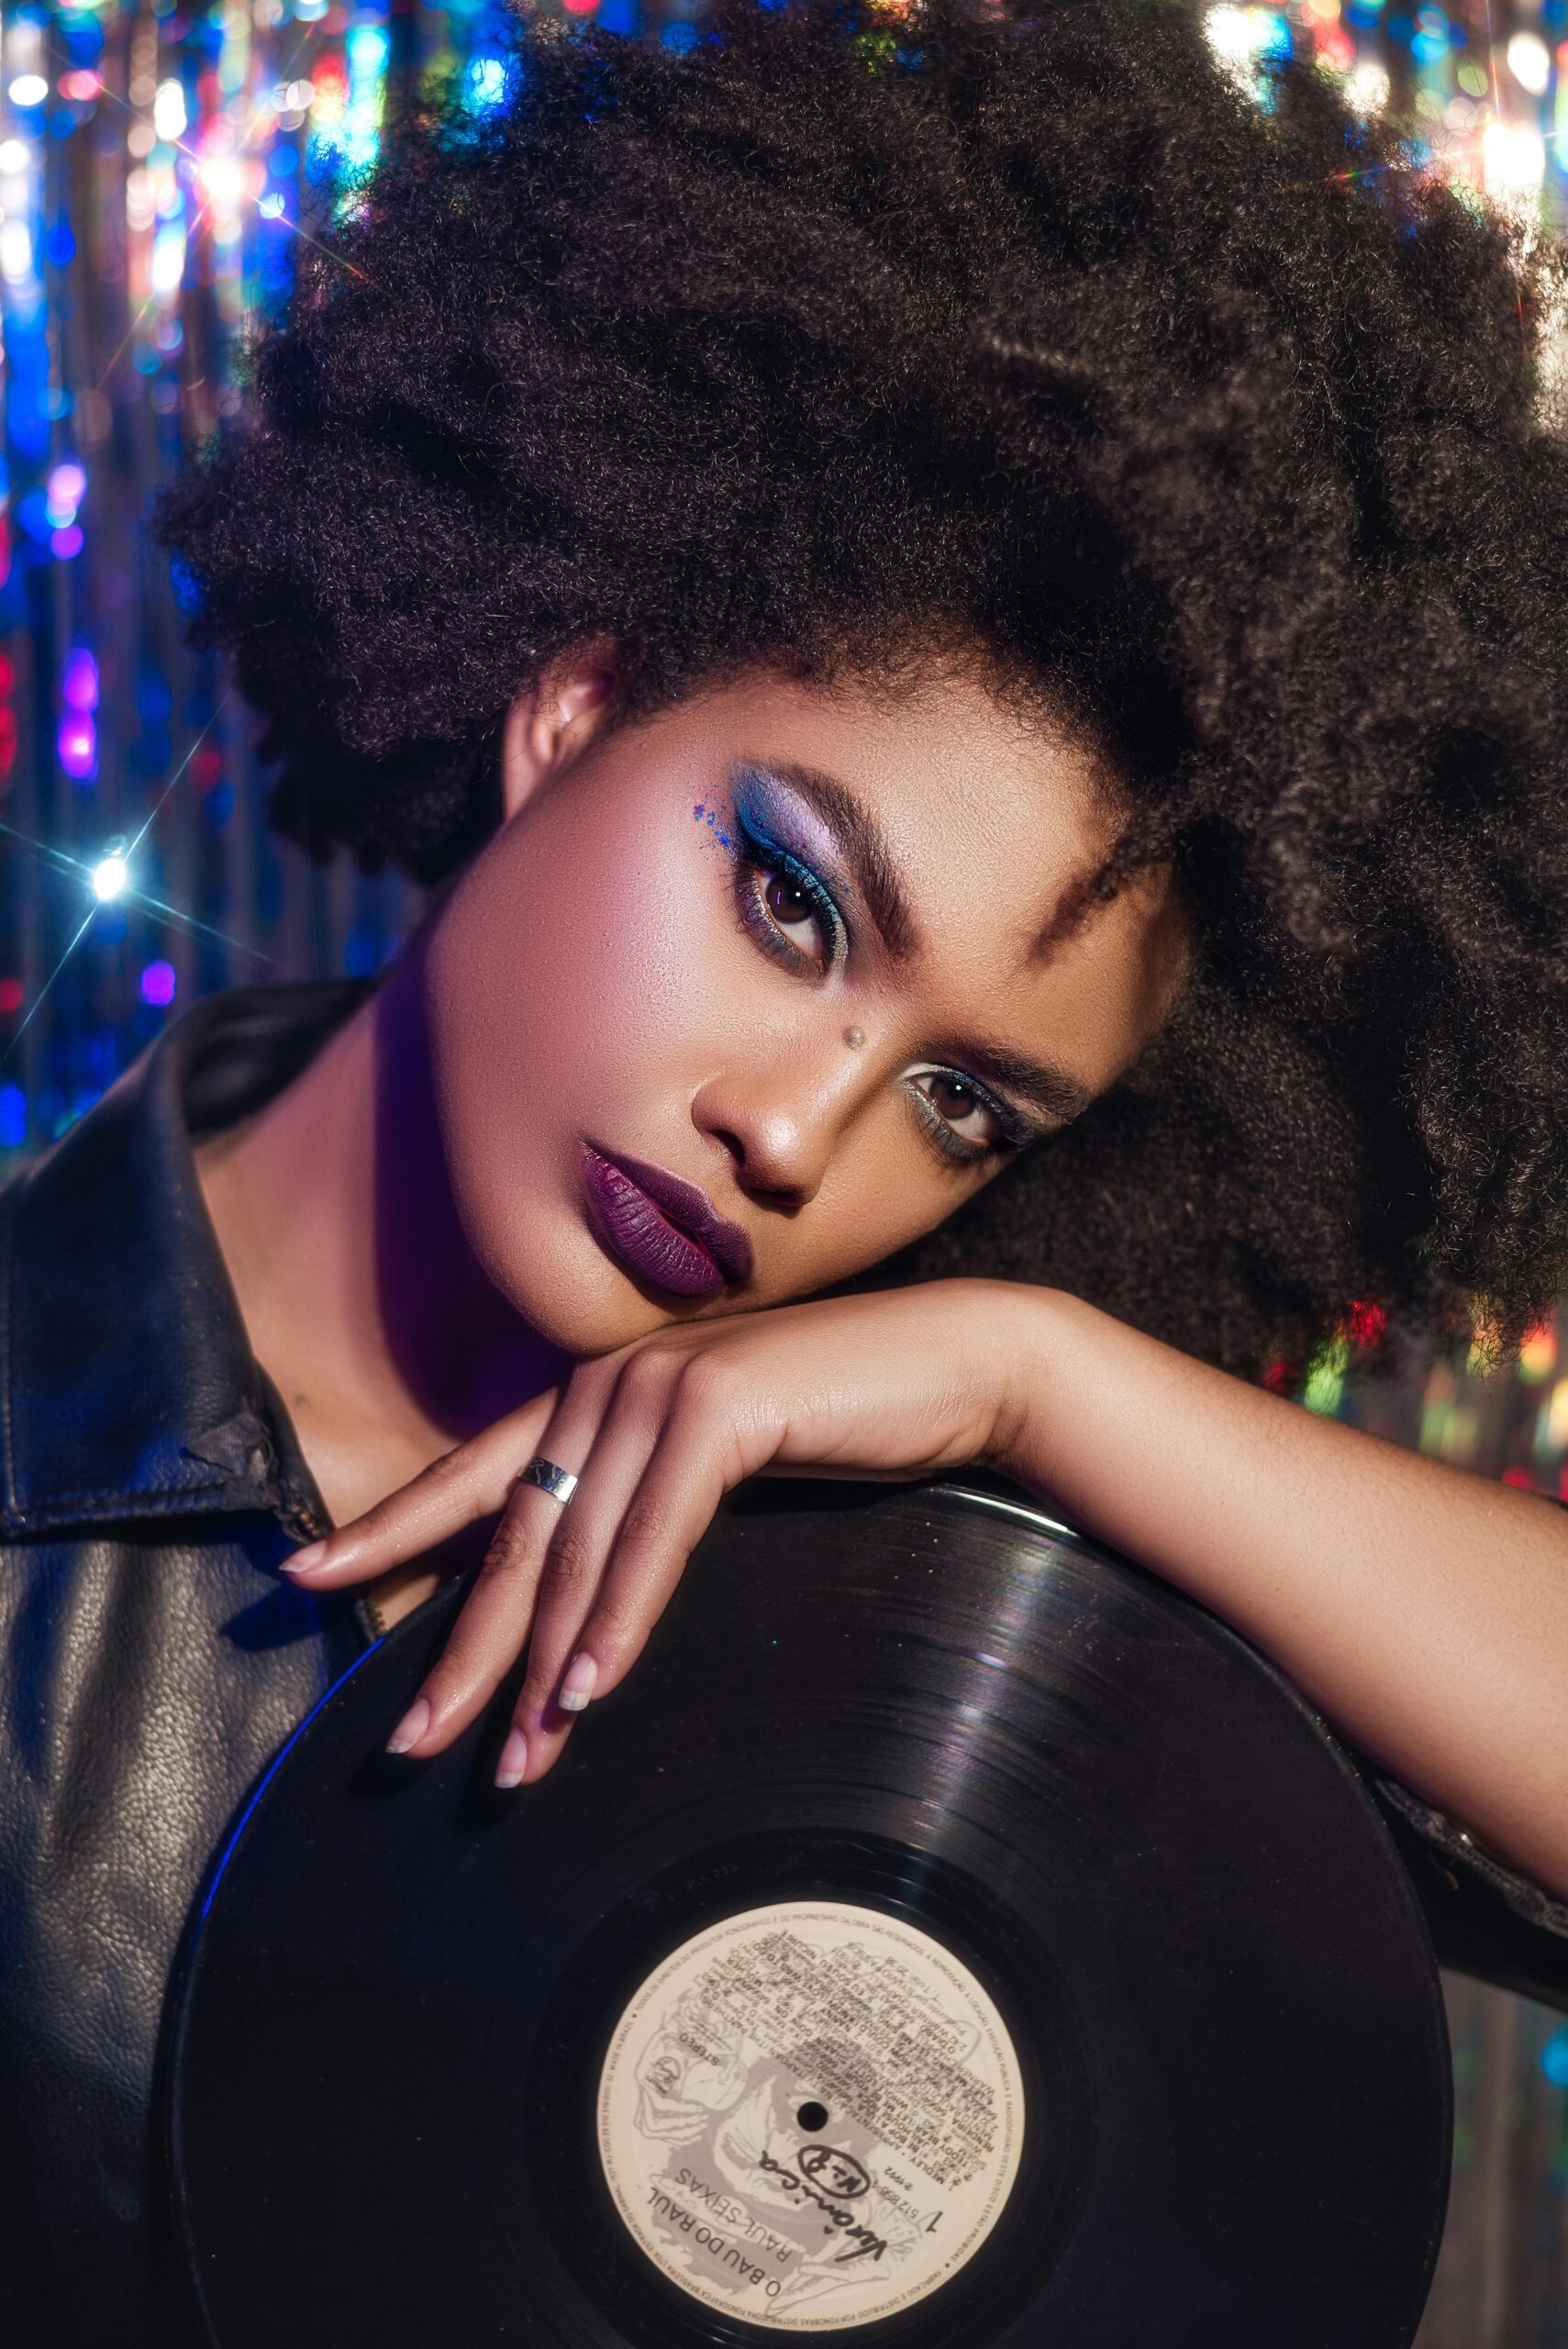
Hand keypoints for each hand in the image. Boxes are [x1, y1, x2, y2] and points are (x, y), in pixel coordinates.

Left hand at [282, 1277, 1034, 1785]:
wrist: (953, 1367)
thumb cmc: (840, 1423)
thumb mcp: (712, 1467)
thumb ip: (639, 1503)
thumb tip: (569, 1601)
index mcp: (597, 1392)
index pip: (474, 1473)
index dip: (390, 1529)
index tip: (308, 1579)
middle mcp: (610, 1382)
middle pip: (514, 1535)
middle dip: (462, 1648)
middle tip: (408, 1742)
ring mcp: (660, 1387)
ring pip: (578, 1552)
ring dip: (544, 1667)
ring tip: (514, 1763)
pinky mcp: (720, 1407)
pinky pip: (655, 1539)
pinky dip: (620, 1621)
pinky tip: (590, 1690)